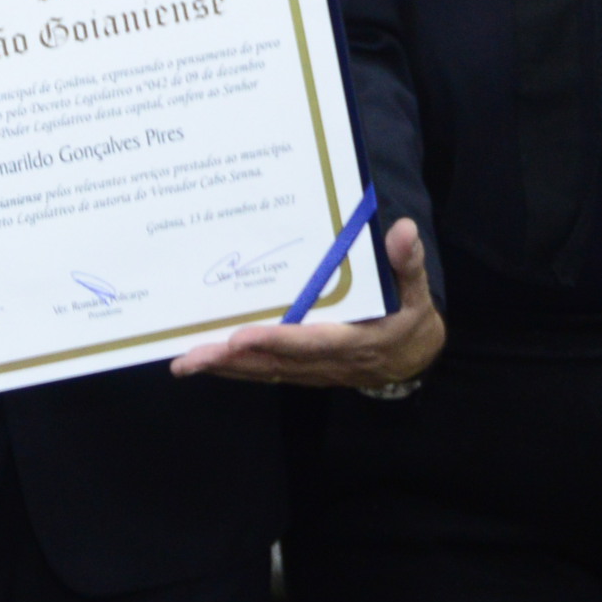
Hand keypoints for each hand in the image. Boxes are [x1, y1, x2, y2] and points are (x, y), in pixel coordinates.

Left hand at [167, 218, 443, 388]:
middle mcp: (324, 362)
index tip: (239, 337)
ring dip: (224, 368)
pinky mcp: (300, 370)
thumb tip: (403, 230)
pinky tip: (206, 362)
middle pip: (272, 362)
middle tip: (191, 358)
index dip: (274, 341)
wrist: (411, 361)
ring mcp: (309, 370)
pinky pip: (263, 371)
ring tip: (185, 362)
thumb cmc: (409, 322)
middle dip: (231, 360)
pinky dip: (235, 369)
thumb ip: (407, 264)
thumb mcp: (416, 294)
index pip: (308, 343)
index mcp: (351, 342)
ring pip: (261, 370)